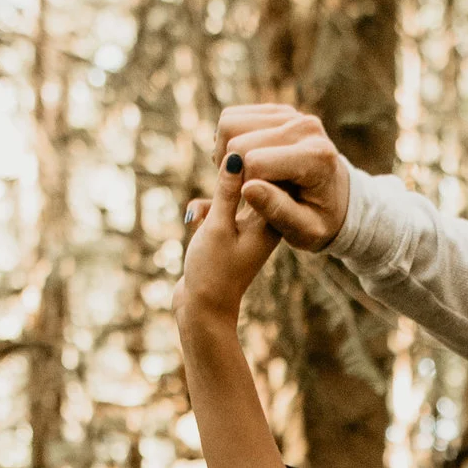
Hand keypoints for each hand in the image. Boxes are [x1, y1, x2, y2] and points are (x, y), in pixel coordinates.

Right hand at [176, 161, 276, 332]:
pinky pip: (220, 207)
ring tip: (202, 211)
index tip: (229, 155)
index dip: (252, 160)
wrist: (204, 311)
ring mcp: (248, 228)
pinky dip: (206, 208)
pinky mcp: (231, 233)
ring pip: (232, 192)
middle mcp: (264, 223)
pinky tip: (195, 219)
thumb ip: (227, 192)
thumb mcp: (217, 227)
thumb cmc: (213, 273)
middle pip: (252, 181)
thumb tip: (236, 156)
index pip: (272, 177)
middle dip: (229, 174)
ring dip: (213, 194)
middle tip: (213, 168)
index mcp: (271, 221)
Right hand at [212, 101, 351, 249]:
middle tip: (247, 192)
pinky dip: (230, 140)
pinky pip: (232, 117)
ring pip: (229, 124)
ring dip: (227, 155)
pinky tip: (244, 162)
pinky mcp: (278, 110)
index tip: (256, 203)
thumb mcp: (304, 230)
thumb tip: (247, 188)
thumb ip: (277, 211)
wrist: (336, 198)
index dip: (246, 187)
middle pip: (238, 143)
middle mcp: (306, 127)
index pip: (255, 162)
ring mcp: (292, 114)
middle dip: (234, 171)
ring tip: (244, 176)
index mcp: (317, 157)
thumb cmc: (319, 219)